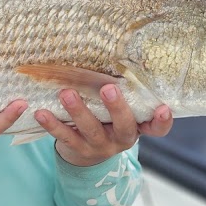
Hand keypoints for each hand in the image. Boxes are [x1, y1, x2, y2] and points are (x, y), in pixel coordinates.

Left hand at [34, 83, 172, 167]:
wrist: (87, 154)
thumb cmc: (106, 121)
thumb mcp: (118, 111)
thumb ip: (121, 93)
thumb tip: (110, 51)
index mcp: (137, 127)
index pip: (156, 128)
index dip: (162, 121)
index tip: (163, 108)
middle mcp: (121, 139)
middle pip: (123, 126)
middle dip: (116, 107)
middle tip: (108, 87)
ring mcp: (100, 146)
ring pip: (91, 130)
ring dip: (78, 111)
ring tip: (66, 93)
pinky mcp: (78, 150)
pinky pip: (65, 137)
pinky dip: (52, 124)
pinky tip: (41, 112)